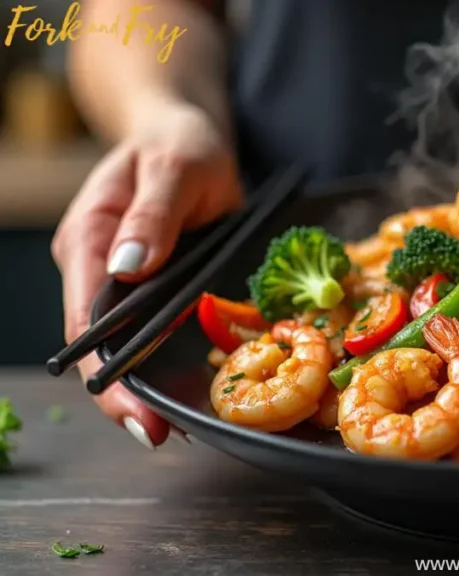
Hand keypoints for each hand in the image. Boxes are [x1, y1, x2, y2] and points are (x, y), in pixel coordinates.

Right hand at [52, 101, 241, 448]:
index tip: (134, 409)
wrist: (187, 136)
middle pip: (100, 344)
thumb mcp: (176, 167)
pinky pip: (155, 330)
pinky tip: (194, 388)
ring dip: (148, 385)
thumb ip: (152, 214)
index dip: (106, 369)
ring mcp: (124, 281)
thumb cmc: (179, 144)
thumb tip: (127, 264)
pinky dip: (169, 361)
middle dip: (125, 393)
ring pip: (127, 344)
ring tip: (179, 424)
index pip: (85, 318)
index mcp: (89, 239)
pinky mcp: (153, 287)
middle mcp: (98, 267)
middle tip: (160, 434)